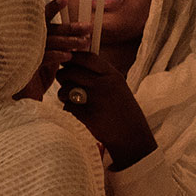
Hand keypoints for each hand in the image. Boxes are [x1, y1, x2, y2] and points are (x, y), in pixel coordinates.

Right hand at [16, 0, 88, 100]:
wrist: (22, 102)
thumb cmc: (36, 81)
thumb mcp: (50, 62)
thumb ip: (58, 48)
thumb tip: (78, 37)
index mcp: (32, 38)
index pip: (43, 19)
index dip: (52, 7)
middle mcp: (26, 41)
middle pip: (50, 29)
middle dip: (70, 27)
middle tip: (88, 27)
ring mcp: (24, 52)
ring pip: (49, 41)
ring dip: (68, 41)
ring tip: (85, 42)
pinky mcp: (24, 65)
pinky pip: (42, 56)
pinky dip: (56, 55)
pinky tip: (69, 56)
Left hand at [55, 50, 156, 169]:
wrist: (133, 137)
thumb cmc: (122, 111)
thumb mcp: (118, 87)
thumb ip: (99, 74)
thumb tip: (72, 63)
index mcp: (113, 76)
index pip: (87, 58)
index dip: (73, 57)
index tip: (67, 62)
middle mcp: (105, 85)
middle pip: (71, 71)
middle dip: (63, 76)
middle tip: (64, 81)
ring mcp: (97, 100)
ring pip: (66, 88)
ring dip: (63, 93)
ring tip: (69, 98)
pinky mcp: (89, 116)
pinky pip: (68, 106)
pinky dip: (69, 109)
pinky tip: (77, 112)